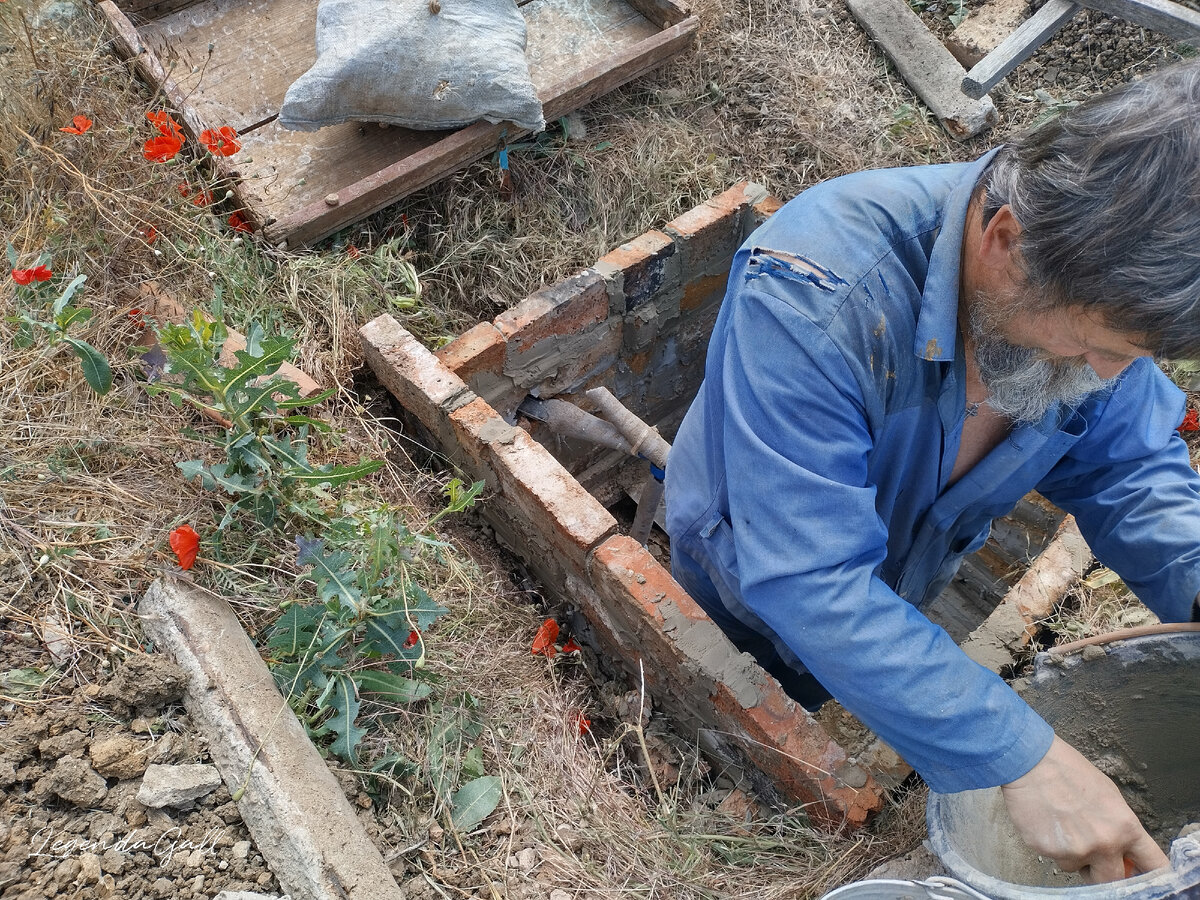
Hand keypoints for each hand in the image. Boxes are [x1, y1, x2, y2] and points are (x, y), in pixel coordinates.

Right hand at [1001, 736, 1169, 882]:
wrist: (1030, 762)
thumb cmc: (1068, 771)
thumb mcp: (1108, 795)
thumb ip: (1120, 827)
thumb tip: (1123, 850)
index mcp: (1125, 828)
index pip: (1153, 865)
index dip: (1149, 875)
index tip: (1141, 874)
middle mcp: (1104, 844)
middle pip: (1113, 880)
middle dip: (1103, 870)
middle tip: (1091, 854)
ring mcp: (1075, 850)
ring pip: (1076, 868)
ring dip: (1071, 855)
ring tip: (1060, 825)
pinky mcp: (1048, 851)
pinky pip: (1053, 857)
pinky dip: (1050, 844)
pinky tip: (1045, 822)